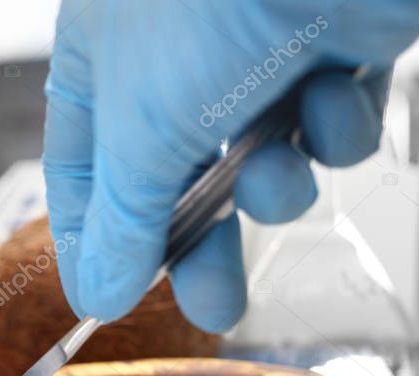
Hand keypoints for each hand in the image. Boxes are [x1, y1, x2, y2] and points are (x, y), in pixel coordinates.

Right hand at [44, 0, 418, 328]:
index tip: (110, 298)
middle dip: (205, 244)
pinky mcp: (333, 50)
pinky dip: (334, 129)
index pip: (84, 171)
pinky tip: (332, 100)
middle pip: (180, 182)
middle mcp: (174, 61)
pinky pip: (328, 124)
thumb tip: (98, 292)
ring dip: (273, 183)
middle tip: (215, 302)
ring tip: (278, 173)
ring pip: (260, 161)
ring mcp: (257, 54)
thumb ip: (120, 224)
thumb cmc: (209, 0)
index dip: (96, 239)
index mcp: (103, 63)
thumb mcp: (141, 134)